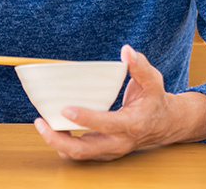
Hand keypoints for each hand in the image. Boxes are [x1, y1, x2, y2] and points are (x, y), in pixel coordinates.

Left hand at [34, 45, 205, 160]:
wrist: (165, 125)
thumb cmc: (155, 100)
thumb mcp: (153, 82)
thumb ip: (140, 66)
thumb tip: (127, 51)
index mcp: (132, 124)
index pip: (105, 124)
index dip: (85, 118)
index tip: (65, 108)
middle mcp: (119, 142)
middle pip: (84, 150)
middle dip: (58, 140)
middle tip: (41, 122)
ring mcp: (109, 150)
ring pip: (79, 155)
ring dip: (57, 142)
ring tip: (42, 124)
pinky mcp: (103, 151)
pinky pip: (79, 152)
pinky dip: (63, 143)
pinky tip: (53, 127)